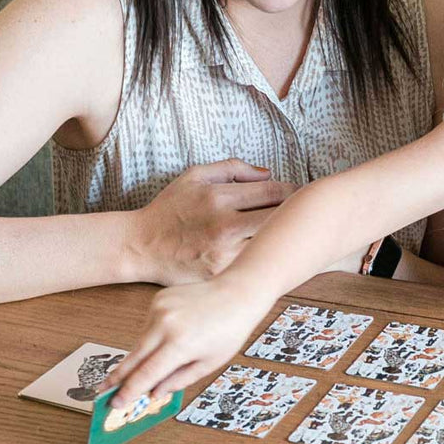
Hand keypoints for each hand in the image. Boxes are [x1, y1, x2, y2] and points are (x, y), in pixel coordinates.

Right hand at [101, 275, 274, 407]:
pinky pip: (149, 325)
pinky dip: (155, 335)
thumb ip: (179, 380)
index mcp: (180, 345)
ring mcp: (159, 310)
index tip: (115, 402)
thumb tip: (154, 393)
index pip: (146, 374)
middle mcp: (164, 326)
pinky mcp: (158, 300)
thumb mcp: (209, 363)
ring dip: (143, 354)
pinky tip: (175, 333)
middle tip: (103, 391)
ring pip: (141, 341)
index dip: (129, 391)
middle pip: (133, 358)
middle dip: (118, 377)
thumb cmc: (229, 331)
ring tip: (165, 356)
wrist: (236, 294)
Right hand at [127, 159, 295, 284]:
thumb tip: (267, 172)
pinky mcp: (223, 274)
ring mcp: (225, 253)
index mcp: (218, 198)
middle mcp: (224, 226)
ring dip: (283, 237)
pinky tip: (271, 253)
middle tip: (302, 213)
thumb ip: (231, 168)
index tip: (300, 194)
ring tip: (291, 233)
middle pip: (279, 218)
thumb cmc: (169, 210)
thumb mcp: (194, 177)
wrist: (140, 247)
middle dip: (294, 214)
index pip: (272, 191)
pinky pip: (255, 264)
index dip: (292, 192)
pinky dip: (267, 257)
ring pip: (270, 244)